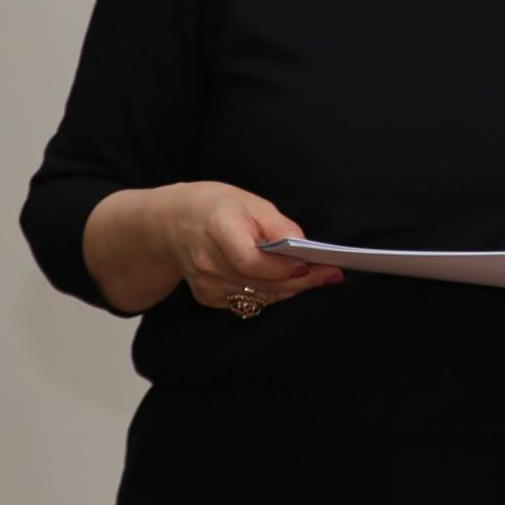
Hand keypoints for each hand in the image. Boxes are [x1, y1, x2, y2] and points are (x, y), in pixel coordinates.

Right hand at [151, 181, 342, 314]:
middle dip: (300, 281)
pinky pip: (248, 301)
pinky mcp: (207, 297)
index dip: (283, 267)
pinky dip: (270, 293)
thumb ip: (280, 227)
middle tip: (330, 275)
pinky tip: (284, 281)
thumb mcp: (252, 203)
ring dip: (289, 289)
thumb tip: (305, 248)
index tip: (312, 264)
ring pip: (258, 296)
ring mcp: (205, 284)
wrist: (174, 222)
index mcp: (218, 229)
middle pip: (260, 283)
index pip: (251, 260)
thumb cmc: (218, 207)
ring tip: (316, 277)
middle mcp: (207, 262)